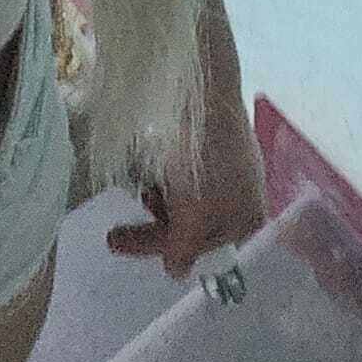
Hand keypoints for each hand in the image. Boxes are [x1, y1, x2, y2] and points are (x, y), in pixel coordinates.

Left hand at [105, 86, 268, 280]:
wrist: (205, 90)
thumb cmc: (202, 162)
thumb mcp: (192, 215)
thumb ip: (183, 247)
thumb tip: (176, 272)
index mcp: (248, 220)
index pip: (201, 249)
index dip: (161, 248)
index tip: (117, 241)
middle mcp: (245, 197)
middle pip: (193, 223)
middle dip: (155, 223)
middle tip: (113, 227)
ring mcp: (231, 166)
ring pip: (187, 196)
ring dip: (159, 197)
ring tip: (141, 184)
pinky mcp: (214, 140)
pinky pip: (186, 170)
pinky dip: (166, 173)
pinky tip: (152, 164)